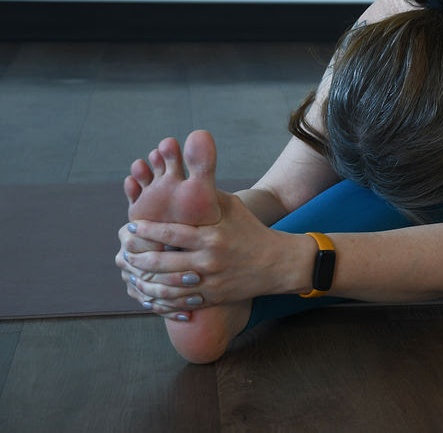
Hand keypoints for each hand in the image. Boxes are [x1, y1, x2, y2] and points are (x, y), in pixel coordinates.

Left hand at [114, 191, 306, 313]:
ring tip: (130, 273)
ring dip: (144, 282)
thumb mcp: (233, 207)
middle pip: (162, 263)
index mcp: (212, 237)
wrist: (277, 263)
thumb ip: (206, 197)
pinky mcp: (212, 299)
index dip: (147, 231)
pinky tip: (147, 295)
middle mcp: (209, 261)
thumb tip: (180, 179)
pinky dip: (160, 301)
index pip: (171, 234)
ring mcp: (210, 283)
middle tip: (124, 253)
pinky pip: (179, 303)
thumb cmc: (251, 230)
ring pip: (167, 287)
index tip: (130, 228)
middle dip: (138, 259)